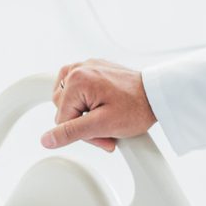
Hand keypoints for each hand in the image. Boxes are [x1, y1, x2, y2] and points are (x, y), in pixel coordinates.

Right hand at [40, 60, 154, 152]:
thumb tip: (46, 139)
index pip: (61, 119)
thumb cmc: (136, 108)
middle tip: (107, 129)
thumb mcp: (102, 125)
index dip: (82, 134)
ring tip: (105, 117)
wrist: (158, 95)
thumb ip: (71, 132)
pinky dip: (88, 101)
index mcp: (77, 80)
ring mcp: (86, 66)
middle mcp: (78, 68)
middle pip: (63, 109)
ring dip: (84, 113)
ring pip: (69, 100)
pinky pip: (78, 90)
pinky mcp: (94, 68)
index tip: (103, 136)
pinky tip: (102, 107)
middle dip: (84, 123)